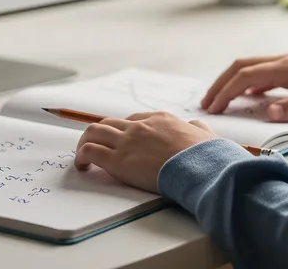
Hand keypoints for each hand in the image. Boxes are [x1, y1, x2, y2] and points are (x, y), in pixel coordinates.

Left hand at [74, 112, 220, 192]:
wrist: (200, 166)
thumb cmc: (206, 155)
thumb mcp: (206, 134)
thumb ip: (198, 130)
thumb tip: (198, 128)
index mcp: (161, 119)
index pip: (134, 120)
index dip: (124, 130)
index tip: (121, 139)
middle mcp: (140, 126)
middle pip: (110, 122)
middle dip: (100, 133)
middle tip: (97, 146)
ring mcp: (127, 141)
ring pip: (94, 131)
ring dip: (85, 141)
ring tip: (82, 154)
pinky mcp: (118, 160)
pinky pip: (90, 151)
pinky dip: (81, 156)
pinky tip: (83, 165)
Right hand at [202, 53, 287, 121]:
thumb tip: (270, 112)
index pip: (247, 75)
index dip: (227, 91)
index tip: (214, 108)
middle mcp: (283, 60)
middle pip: (241, 66)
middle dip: (221, 84)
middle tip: (206, 104)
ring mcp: (285, 63)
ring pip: (248, 67)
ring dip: (230, 81)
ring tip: (217, 100)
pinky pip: (259, 72)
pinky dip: (244, 82)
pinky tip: (243, 96)